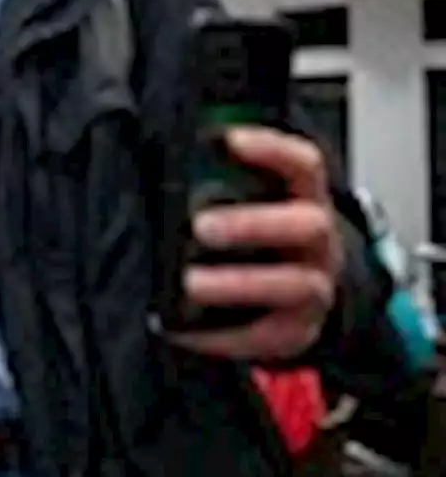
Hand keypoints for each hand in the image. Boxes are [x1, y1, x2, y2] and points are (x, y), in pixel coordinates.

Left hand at [169, 126, 343, 359]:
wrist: (296, 299)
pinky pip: (264, 336)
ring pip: (294, 284)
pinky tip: (178, 328)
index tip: (229, 140)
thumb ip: (217, 184)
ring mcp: (314, 288)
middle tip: (201, 226)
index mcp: (304, 199)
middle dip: (254, 224)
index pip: (303, 165)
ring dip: (239, 283)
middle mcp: (319, 243)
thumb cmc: (260, 239)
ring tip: (191, 283)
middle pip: (307, 225)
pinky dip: (219, 335)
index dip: (272, 150)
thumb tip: (157, 164)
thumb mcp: (249, 204)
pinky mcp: (295, 332)